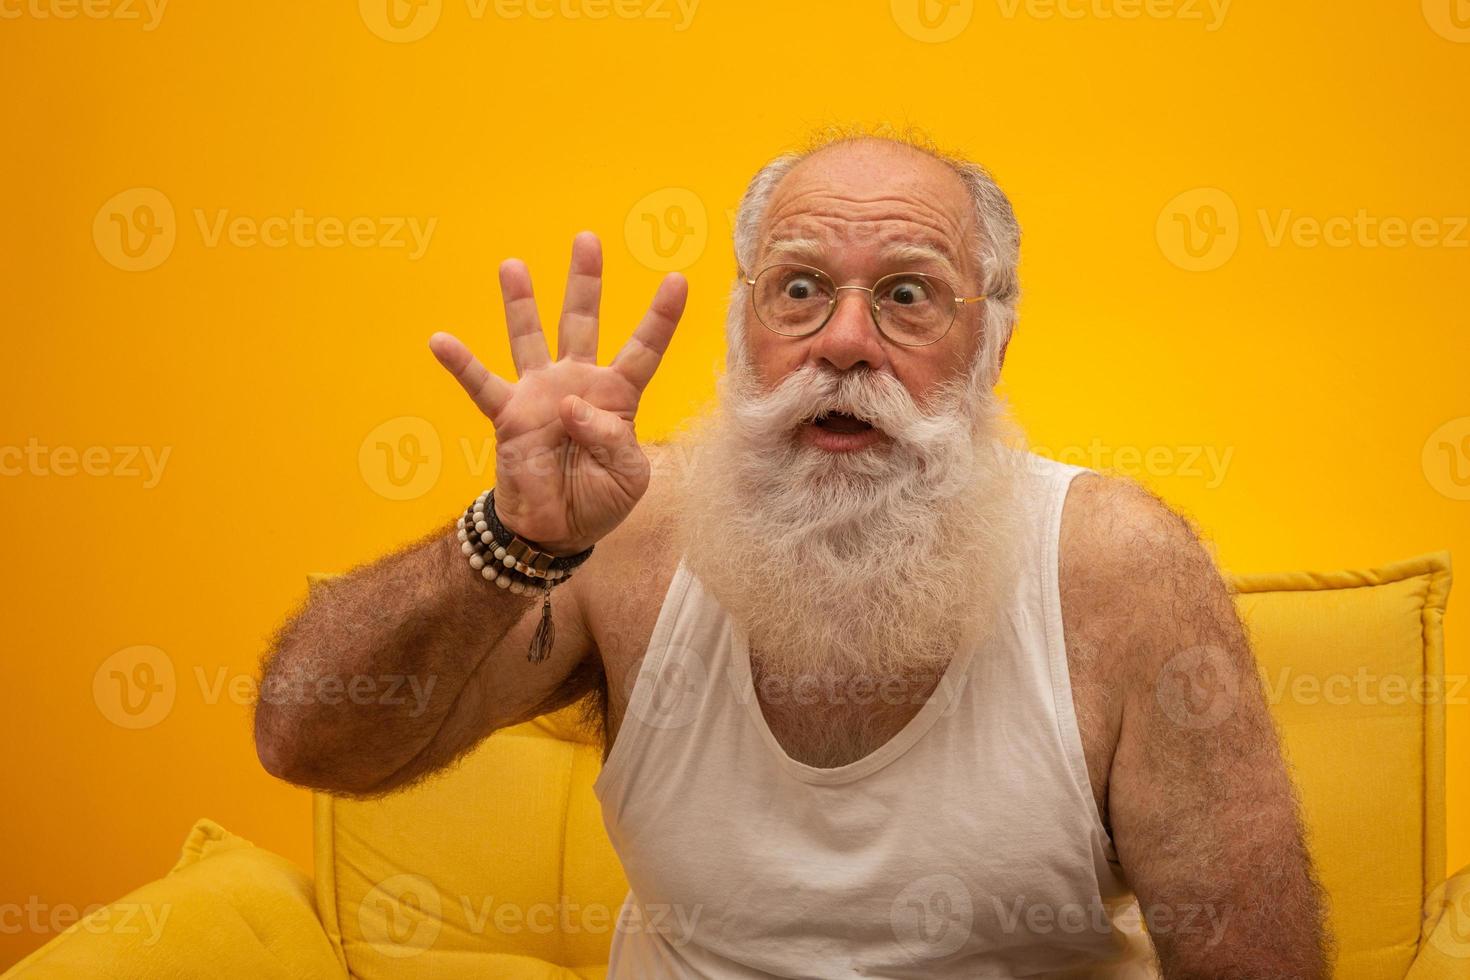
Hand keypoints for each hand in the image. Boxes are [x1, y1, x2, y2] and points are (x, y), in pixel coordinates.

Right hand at [430, 232, 685, 554]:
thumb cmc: (598, 499)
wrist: (556, 530)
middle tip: (587, 238)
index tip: (678, 278)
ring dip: (520, 302)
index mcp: (617, 396)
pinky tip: (441, 340)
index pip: (644, 349)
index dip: (660, 316)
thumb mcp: (628, 476)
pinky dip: (461, 364)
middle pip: (582, 322)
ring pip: (530, 337)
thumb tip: (572, 405)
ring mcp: (540, 394)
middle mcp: (577, 382)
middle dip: (585, 281)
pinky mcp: (509, 415)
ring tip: (512, 265)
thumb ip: (612, 440)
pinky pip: (481, 385)